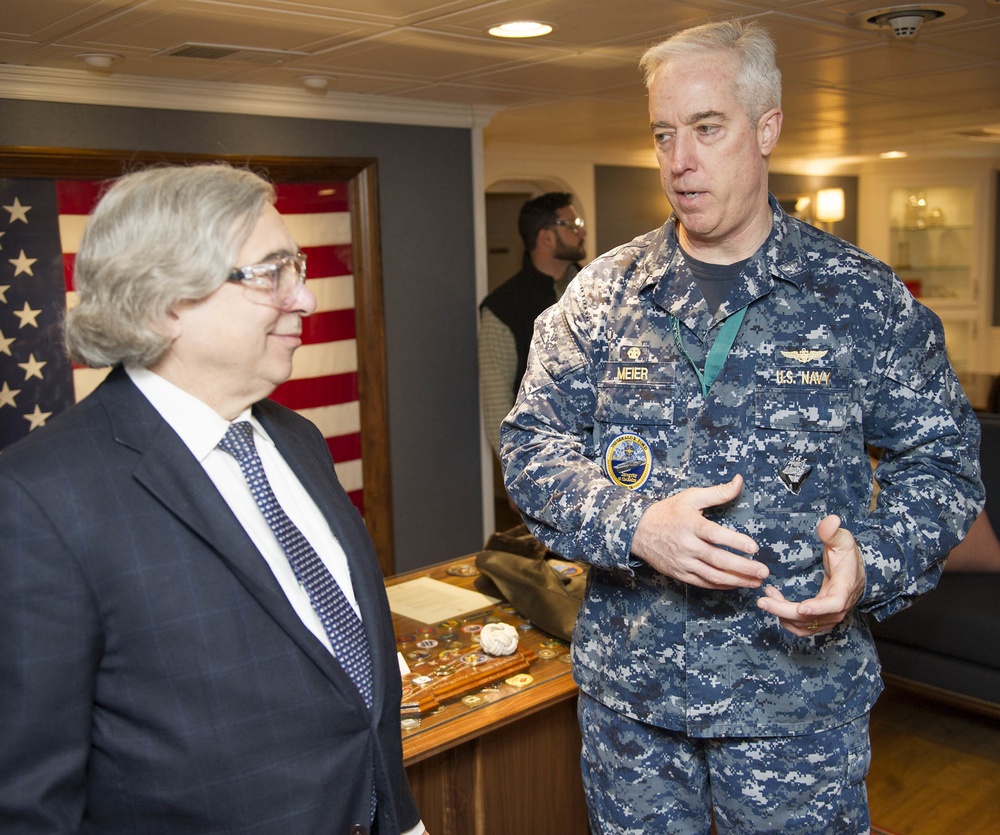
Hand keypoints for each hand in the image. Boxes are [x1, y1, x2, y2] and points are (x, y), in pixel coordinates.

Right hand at [630, 474, 764, 588]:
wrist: (639, 531)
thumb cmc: (668, 512)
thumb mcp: (691, 497)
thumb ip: (718, 492)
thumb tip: (739, 481)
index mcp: (691, 524)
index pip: (715, 535)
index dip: (735, 542)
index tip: (754, 547)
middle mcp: (687, 545)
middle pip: (718, 560)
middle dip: (743, 568)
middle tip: (763, 571)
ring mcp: (683, 562)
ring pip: (713, 576)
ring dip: (737, 581)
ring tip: (755, 582)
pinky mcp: (680, 573)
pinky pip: (703, 583)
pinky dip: (721, 586)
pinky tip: (735, 584)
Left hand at [757, 514, 865, 635]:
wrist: (856, 574)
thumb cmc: (848, 556)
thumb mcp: (843, 541)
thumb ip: (833, 532)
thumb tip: (830, 520)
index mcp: (844, 589)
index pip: (834, 604)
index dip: (818, 608)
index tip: (801, 608)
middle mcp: (838, 608)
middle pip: (811, 618)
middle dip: (784, 611)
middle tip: (762, 601)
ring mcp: (829, 617)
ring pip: (804, 625)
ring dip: (782, 614)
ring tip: (767, 596)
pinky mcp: (820, 621)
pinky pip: (801, 627)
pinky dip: (786, 619)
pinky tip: (775, 603)